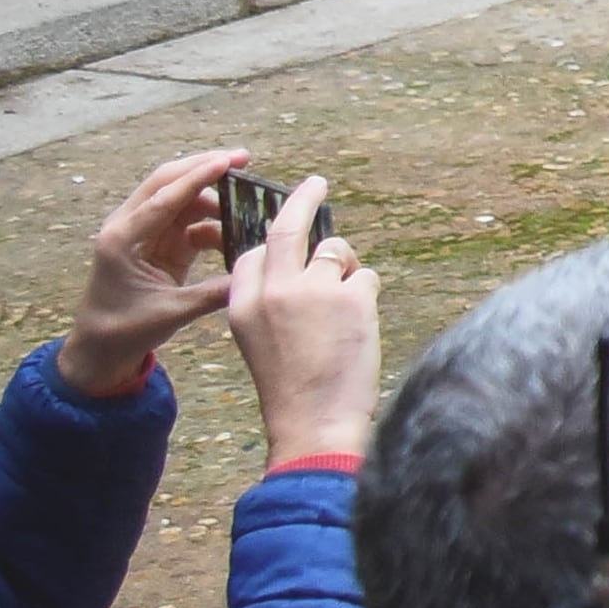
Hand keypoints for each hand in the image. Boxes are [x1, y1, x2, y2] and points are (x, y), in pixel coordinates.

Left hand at [59, 147, 247, 399]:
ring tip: (248, 202)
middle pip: (168, 181)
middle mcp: (130, 227)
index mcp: (122, 239)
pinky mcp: (159, 244)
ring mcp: (145, 233)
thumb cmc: (124, 330)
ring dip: (214, 196)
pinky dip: (214, 223)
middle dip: (204, 167)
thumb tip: (254, 276)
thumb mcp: (171, 313)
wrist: (101, 348)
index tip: (229, 160)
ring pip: (181, 199)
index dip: (198, 177)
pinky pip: (190, 222)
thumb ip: (213, 292)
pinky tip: (236, 232)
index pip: (164, 198)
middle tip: (243, 158)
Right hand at [221, 178, 380, 465]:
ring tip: (345, 312)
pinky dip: (366, 294)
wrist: (313, 424)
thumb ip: (272, 302)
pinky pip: (365, 275)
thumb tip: (305, 263)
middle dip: (303, 198)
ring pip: (336, 251)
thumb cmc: (293, 389)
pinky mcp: (350, 296)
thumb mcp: (260, 342)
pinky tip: (358, 326)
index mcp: (242, 304)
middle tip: (316, 183)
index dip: (274, 240)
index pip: (255, 253)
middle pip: (288, 227)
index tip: (285, 221)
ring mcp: (312, 289)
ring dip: (346, 269)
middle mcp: (273, 289)